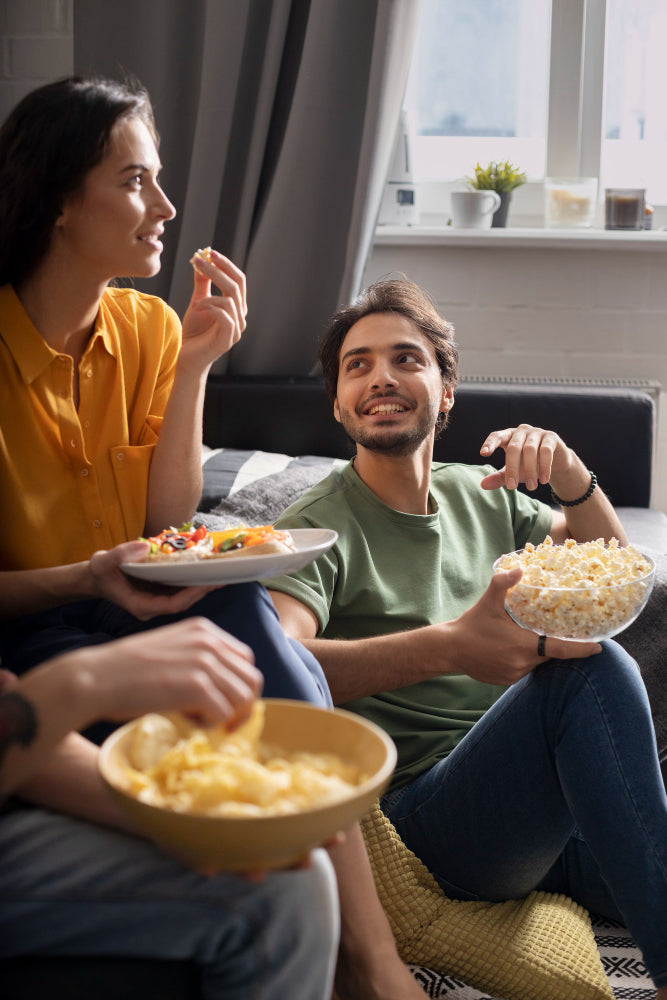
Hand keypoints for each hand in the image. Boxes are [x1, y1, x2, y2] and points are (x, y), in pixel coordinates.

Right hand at [72, 617, 261, 728]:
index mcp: (204, 630)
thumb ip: (198, 660)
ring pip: (244, 699)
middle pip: (251, 679)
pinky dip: (210, 725)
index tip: (225, 704)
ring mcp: (204, 662)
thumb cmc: (126, 671)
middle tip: (221, 722)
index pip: (245, 660)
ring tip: (198, 719)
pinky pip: (224, 714)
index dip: (239, 685)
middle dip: (242, 705)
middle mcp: (209, 642)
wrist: (96, 678)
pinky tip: (188, 720)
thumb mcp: (171, 650)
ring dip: (226, 717)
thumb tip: (224, 690)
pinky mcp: (196, 686)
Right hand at [88, 541, 215, 620]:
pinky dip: (194, 580)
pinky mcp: (161, 594)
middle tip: (223, 575)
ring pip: (185, 597)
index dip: (191, 594)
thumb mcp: (103, 561)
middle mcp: (153, 607)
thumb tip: (145, 546)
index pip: (173, 605)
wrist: (95, 578)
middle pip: (184, 602)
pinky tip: (207, 570)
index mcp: (141, 605)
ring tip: (222, 572)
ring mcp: (158, 602)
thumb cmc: (99, 572)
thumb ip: (121, 554)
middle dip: (203, 589)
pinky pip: (181, 589)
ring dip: (203, 585)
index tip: (206, 581)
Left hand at [180, 249, 246, 371]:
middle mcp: (240, 317)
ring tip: (195, 301)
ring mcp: (236, 330)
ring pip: (231, 300)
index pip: (238, 280)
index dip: (226, 264)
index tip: (209, 252)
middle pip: (236, 286)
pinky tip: (198, 309)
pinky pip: (225, 317)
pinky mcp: (227, 340)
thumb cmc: (194, 333)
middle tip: (200, 260)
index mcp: (236, 307)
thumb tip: (201, 261)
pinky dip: (211, 308)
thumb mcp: (198, 302)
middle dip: (218, 270)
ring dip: (209, 295)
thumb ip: (202, 284)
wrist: (187, 358)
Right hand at [448, 568, 600, 685]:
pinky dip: (524, 660)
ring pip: (536, 663)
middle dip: (556, 645)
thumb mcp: (488, 602)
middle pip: (549, 655)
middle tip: (563, 634)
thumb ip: (504, 583)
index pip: (559, 649)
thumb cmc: (471, 625)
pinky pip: (524, 670)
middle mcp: (522, 663)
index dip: (581, 649)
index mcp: (522, 644)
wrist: (449, 650)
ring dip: (537, 652)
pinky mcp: (506, 681)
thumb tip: (519, 568)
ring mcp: (514, 674)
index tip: (598, 647)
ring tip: (528, 639)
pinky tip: (512, 650)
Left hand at [479, 424, 577, 491]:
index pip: (496, 436)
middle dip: (512, 469)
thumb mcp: (513, 472)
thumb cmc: (528, 466)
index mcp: (508, 436)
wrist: (555, 463)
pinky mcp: (551, 437)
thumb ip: (499, 477)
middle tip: (512, 487)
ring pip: (530, 450)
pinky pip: (545, 450)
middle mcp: (521, 431)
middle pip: (513, 448)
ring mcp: (537, 432)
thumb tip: (482, 485)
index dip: (490, 443)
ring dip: (530, 471)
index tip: (483, 453)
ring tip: (531, 487)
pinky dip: (544, 466)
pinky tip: (543, 480)